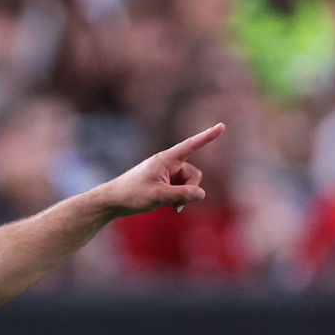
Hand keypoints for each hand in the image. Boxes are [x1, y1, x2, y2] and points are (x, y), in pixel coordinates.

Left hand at [100, 123, 222, 217]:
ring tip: (170, 207)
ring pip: (188, 184)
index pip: (191, 145)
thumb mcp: (158, 196)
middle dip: (190, 190)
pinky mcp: (164, 183)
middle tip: (176, 204)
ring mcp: (167, 173)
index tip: (222, 126)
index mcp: (166, 159)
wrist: (113, 201)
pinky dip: (178, 199)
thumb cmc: (132, 195)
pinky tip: (170, 208)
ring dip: (183, 197)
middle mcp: (168, 163)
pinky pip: (180, 189)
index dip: (207, 136)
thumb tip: (201, 194)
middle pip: (194, 174)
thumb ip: (182, 195)